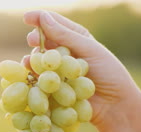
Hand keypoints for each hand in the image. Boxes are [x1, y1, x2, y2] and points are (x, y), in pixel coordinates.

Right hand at [23, 10, 140, 131]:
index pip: (54, 23)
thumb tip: (44, 17)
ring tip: (31, 61)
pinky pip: (38, 79)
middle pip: (43, 41)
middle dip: (35, 39)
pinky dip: (32, 76)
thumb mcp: (89, 50)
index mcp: (75, 38)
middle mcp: (64, 53)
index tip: (26, 18)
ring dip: (34, 59)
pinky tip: (31, 76)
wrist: (114, 105)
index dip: (39, 18)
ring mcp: (57, 71)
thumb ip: (65, 34)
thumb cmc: (109, 74)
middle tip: (31, 40)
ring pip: (39, 60)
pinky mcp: (52, 88)